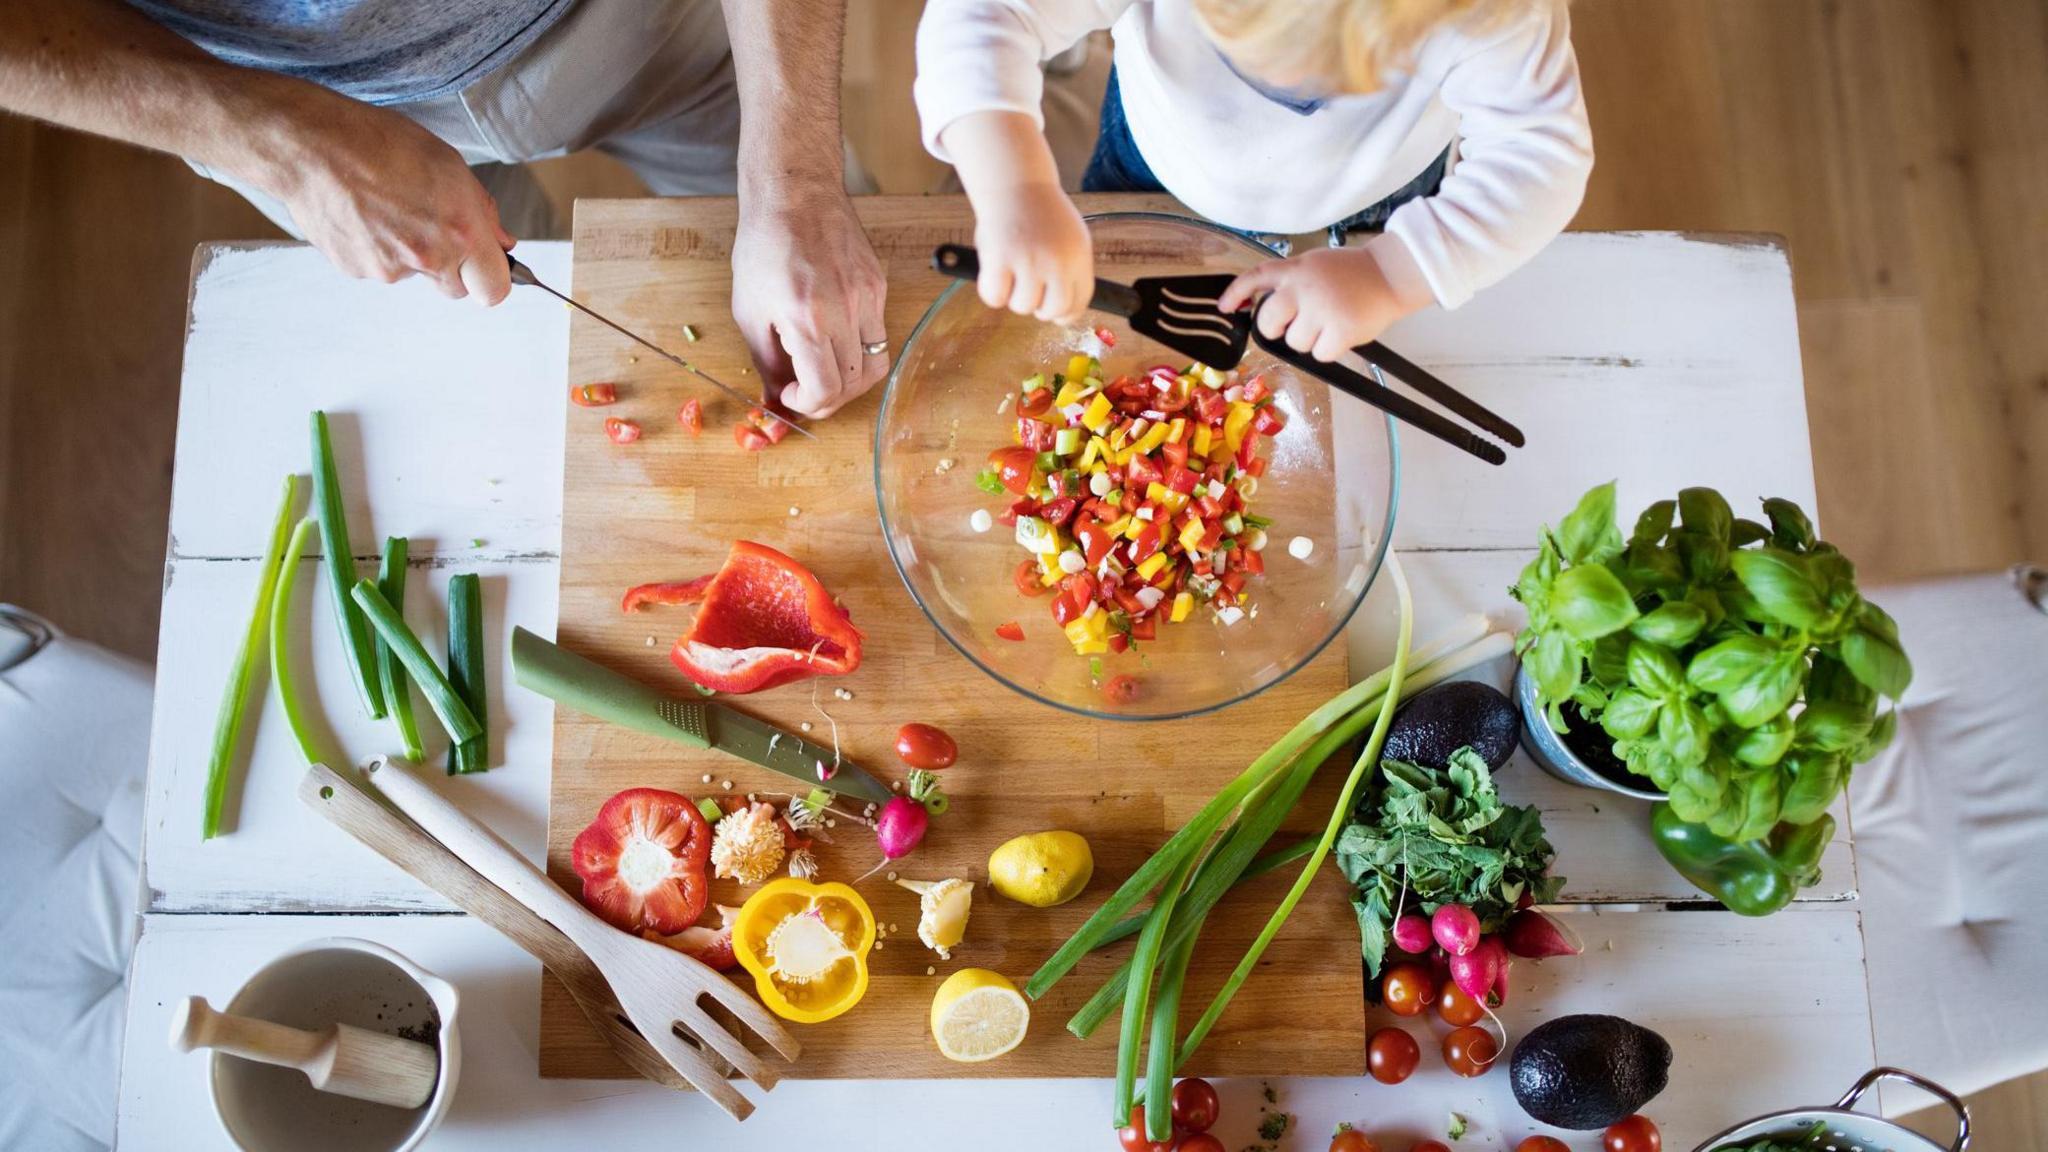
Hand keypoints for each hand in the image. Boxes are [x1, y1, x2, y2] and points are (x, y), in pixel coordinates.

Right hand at [268, 100, 513, 303]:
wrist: (312, 146)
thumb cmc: (380, 143)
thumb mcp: (448, 164)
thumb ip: (481, 211)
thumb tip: (501, 242)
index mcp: (461, 231)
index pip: (494, 290)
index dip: (491, 278)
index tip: (484, 266)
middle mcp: (429, 257)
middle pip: (455, 289)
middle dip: (451, 266)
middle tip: (430, 226)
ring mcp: (390, 269)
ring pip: (414, 275)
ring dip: (409, 252)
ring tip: (388, 207)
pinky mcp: (358, 271)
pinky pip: (379, 267)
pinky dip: (377, 248)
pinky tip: (365, 214)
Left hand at [730, 185, 887, 418]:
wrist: (795, 194)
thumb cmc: (764, 247)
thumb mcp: (749, 310)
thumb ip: (766, 361)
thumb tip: (775, 398)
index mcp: (807, 320)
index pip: (826, 390)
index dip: (809, 405)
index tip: (792, 395)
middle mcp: (845, 312)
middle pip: (854, 384)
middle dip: (829, 399)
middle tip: (808, 392)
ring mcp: (868, 298)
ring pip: (875, 364)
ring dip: (851, 380)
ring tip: (827, 372)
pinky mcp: (879, 285)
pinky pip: (879, 334)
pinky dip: (859, 349)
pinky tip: (835, 338)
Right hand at [970, 182, 1092, 323]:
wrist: (1015, 183)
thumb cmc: (1041, 213)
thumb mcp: (1071, 238)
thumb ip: (1070, 270)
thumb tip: (1063, 311)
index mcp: (1078, 256)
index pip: (1080, 301)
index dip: (1066, 313)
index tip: (1056, 314)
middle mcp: (1057, 261)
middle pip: (1053, 310)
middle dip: (1040, 308)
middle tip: (1029, 292)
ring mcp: (1028, 260)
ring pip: (1023, 306)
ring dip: (1013, 296)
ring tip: (1011, 272)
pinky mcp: (1000, 259)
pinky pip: (995, 297)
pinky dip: (991, 291)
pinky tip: (994, 273)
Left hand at [1217, 247, 1426, 361]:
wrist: (1390, 276)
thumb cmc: (1352, 273)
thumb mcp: (1315, 264)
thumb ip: (1290, 281)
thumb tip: (1262, 308)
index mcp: (1296, 269)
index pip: (1256, 277)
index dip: (1235, 293)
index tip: (1224, 307)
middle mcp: (1304, 288)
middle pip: (1268, 322)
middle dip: (1276, 329)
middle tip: (1295, 324)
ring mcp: (1321, 310)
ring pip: (1295, 343)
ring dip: (1309, 339)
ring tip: (1329, 322)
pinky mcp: (1339, 331)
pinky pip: (1319, 354)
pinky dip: (1328, 350)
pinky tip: (1341, 333)